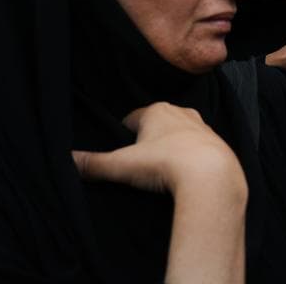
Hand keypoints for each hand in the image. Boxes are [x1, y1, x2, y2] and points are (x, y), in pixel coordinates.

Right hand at [71, 102, 244, 196]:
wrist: (211, 175)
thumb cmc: (165, 164)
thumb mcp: (122, 166)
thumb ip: (94, 164)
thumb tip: (68, 160)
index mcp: (156, 110)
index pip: (131, 119)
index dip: (123, 137)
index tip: (121, 154)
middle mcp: (181, 113)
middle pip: (156, 125)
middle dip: (147, 141)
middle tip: (139, 164)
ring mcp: (202, 127)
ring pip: (179, 135)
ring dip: (170, 148)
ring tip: (162, 171)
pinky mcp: (217, 143)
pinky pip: (197, 148)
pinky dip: (190, 158)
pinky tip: (184, 174)